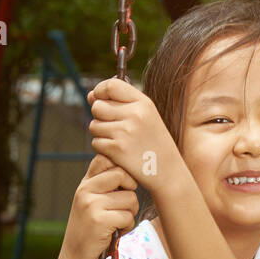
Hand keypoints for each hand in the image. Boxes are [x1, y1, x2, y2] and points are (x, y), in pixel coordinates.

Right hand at [58, 154, 138, 258]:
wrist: (76, 256)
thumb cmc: (90, 229)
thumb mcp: (91, 201)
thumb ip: (104, 185)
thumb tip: (130, 169)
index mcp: (85, 183)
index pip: (105, 158)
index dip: (121, 168)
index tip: (124, 184)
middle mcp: (85, 190)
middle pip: (122, 174)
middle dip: (131, 191)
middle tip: (126, 205)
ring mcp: (91, 204)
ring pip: (129, 198)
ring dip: (131, 212)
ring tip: (119, 222)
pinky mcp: (99, 220)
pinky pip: (127, 216)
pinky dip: (128, 226)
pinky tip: (118, 232)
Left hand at [87, 76, 170, 190]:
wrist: (169, 173)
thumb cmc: (155, 144)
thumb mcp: (146, 117)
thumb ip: (120, 103)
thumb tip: (90, 95)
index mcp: (144, 103)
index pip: (111, 86)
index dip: (100, 91)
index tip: (99, 99)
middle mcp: (134, 115)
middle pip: (98, 106)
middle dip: (99, 116)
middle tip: (112, 127)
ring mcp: (125, 132)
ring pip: (94, 125)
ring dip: (100, 134)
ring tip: (117, 140)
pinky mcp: (117, 149)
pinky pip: (96, 142)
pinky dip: (102, 148)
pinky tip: (116, 152)